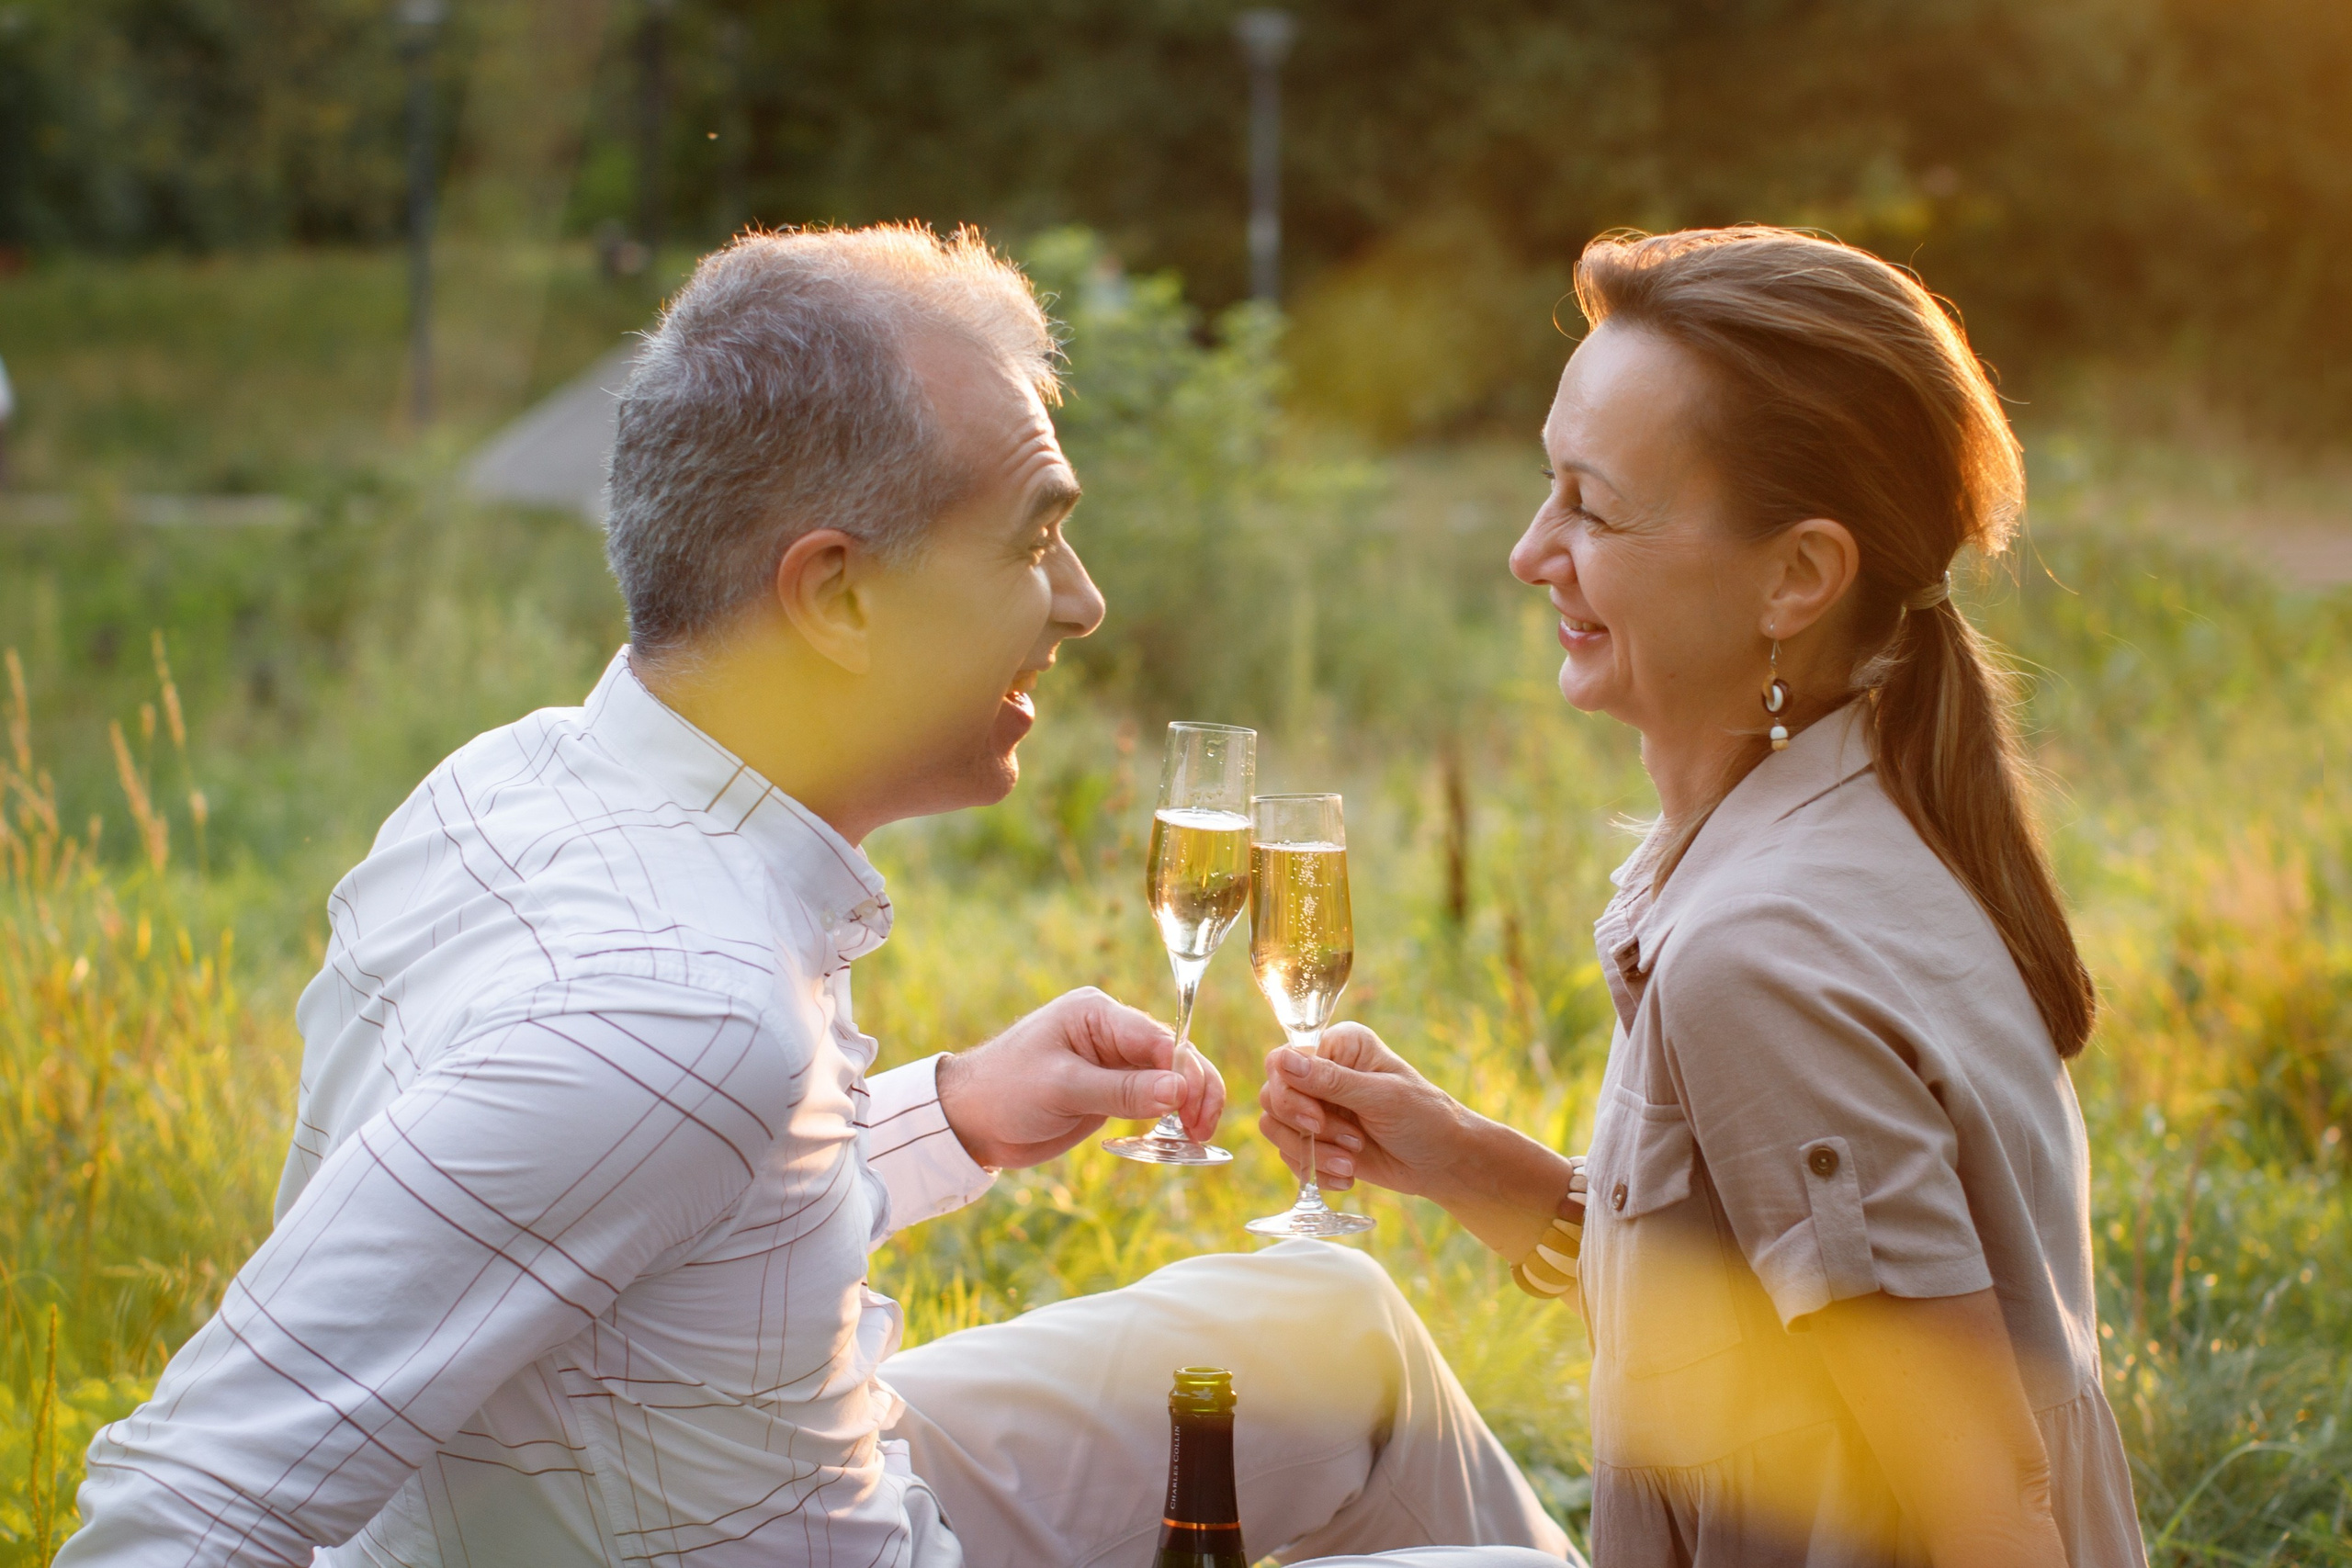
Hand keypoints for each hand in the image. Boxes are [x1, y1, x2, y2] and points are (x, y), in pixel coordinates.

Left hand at [937, 987, 1225, 1168]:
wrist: (969, 1121)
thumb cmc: (1004, 1091)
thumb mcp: (1062, 1088)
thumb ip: (1122, 1090)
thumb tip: (1179, 1090)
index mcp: (1098, 1015)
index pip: (1159, 1038)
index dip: (1184, 1071)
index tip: (1192, 1109)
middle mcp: (1111, 1033)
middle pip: (1174, 1056)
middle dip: (1195, 1090)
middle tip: (1201, 1131)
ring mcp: (1113, 1063)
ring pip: (1170, 1079)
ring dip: (1188, 1106)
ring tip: (1196, 1138)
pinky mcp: (1110, 1091)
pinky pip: (1152, 1099)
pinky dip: (1170, 1117)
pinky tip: (1179, 1138)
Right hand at [1257, 1022, 1573, 1258]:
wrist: (1443, 1163)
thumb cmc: (1424, 1118)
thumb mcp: (1382, 1097)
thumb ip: (1332, 1081)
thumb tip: (1283, 1061)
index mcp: (1338, 1046)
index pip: (1282, 1060)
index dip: (1290, 1093)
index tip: (1316, 1118)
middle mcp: (1320, 1073)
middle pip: (1273, 1096)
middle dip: (1306, 1128)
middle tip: (1349, 1144)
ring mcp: (1315, 1107)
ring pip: (1275, 1128)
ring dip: (1312, 1153)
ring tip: (1351, 1162)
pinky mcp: (1316, 1140)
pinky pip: (1290, 1156)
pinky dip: (1316, 1170)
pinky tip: (1348, 1176)